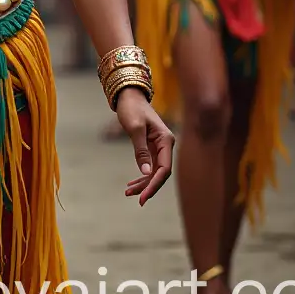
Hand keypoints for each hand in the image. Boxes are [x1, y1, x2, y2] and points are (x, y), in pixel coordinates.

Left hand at [116, 87, 173, 204]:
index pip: (164, 169)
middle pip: (160, 173)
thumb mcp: (134, 128)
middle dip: (148, 186)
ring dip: (143, 183)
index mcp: (166, 140)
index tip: (143, 196)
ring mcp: (159, 147)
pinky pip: (149, 166)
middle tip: (134, 197)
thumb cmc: (132, 109)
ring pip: (154, 171)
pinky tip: (132, 184)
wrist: (129, 96)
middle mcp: (166, 145)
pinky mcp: (151, 147)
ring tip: (128, 192)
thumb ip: (140, 150)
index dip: (155, 184)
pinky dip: (141, 175)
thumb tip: (145, 173)